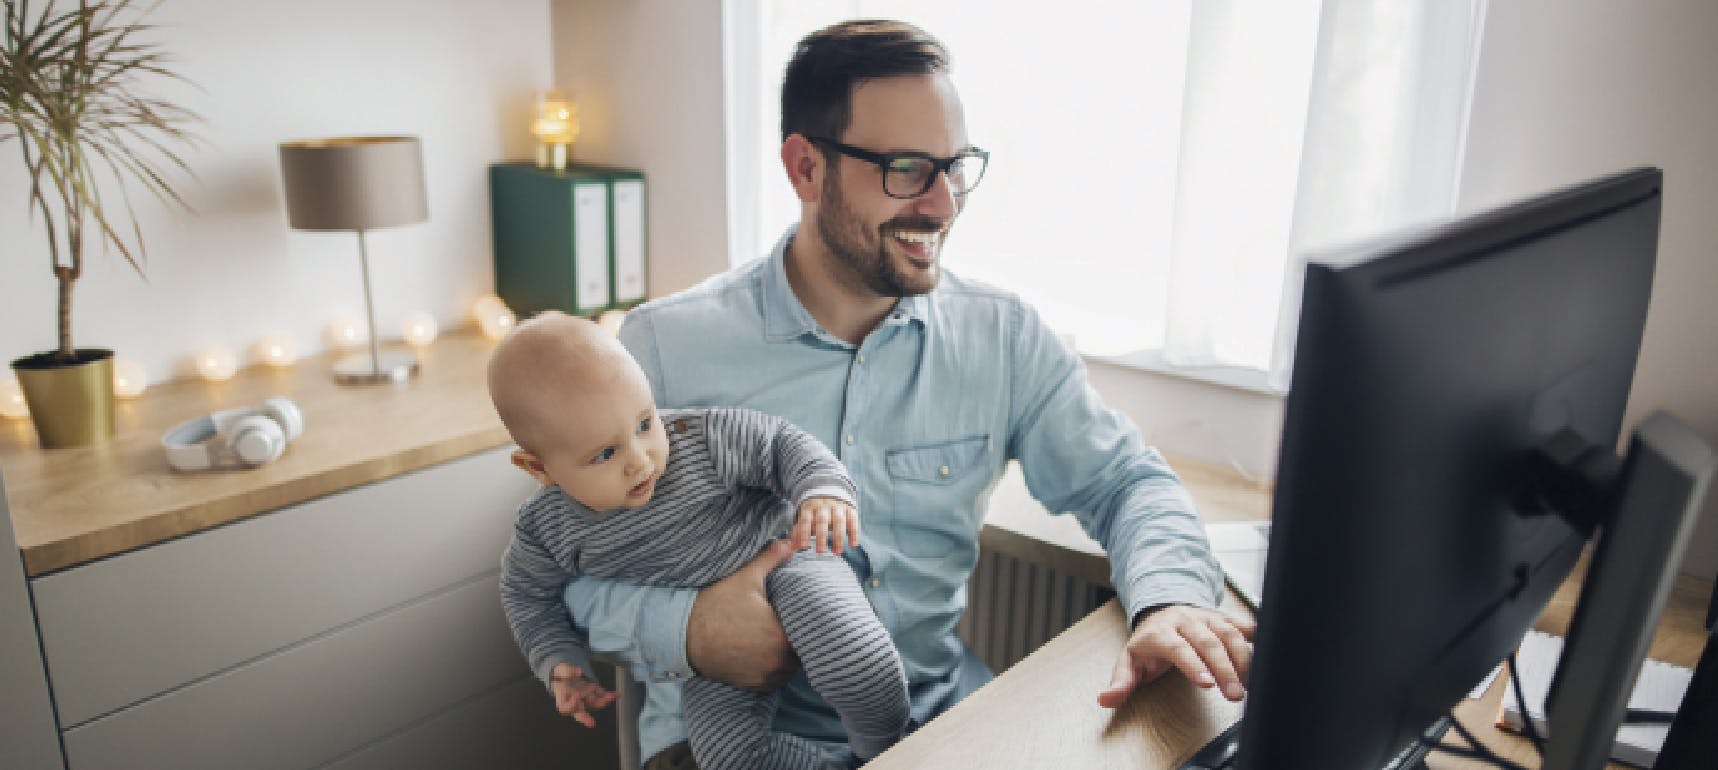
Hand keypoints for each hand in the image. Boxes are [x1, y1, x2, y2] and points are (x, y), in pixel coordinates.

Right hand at [549, 662, 617, 726]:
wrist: (568, 677)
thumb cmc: (562, 678)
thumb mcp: (560, 671)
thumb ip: (567, 671)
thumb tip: (578, 671)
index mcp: (563, 700)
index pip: (566, 708)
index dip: (571, 704)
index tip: (577, 696)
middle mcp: (575, 703)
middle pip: (580, 713)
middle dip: (586, 718)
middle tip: (591, 723)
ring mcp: (586, 700)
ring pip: (594, 704)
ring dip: (603, 701)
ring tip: (609, 698)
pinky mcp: (595, 694)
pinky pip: (603, 696)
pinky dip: (610, 696)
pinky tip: (617, 695)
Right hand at [687, 539, 799, 692]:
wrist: (682, 634)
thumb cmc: (715, 604)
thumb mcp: (745, 577)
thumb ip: (772, 558)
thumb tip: (792, 539)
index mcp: (781, 637)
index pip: (810, 634)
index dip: (810, 625)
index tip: (803, 615)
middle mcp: (776, 662)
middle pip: (802, 653)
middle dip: (799, 640)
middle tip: (791, 624)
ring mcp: (763, 677)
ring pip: (789, 669)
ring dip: (787, 657)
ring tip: (780, 639)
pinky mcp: (751, 685)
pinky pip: (773, 680)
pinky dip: (773, 669)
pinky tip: (766, 653)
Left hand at [791, 496, 860, 553]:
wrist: (831, 490)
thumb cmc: (815, 510)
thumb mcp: (805, 517)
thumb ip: (798, 531)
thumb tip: (791, 546)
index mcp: (810, 507)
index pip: (805, 520)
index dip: (804, 533)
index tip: (804, 546)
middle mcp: (824, 506)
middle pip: (822, 521)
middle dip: (821, 537)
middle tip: (820, 552)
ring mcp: (838, 507)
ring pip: (839, 521)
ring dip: (838, 538)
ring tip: (837, 552)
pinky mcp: (850, 509)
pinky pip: (853, 520)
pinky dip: (854, 533)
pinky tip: (853, 544)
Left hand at [1098, 604, 1255, 707]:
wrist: (1161, 613)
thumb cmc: (1148, 644)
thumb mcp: (1129, 662)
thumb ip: (1121, 682)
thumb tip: (1105, 698)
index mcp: (1160, 631)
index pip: (1177, 647)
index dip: (1193, 664)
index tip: (1207, 683)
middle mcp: (1185, 620)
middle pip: (1207, 642)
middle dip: (1223, 668)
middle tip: (1235, 694)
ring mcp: (1205, 617)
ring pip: (1227, 633)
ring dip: (1242, 658)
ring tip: (1249, 683)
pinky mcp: (1222, 617)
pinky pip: (1239, 622)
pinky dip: (1253, 633)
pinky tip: (1264, 647)